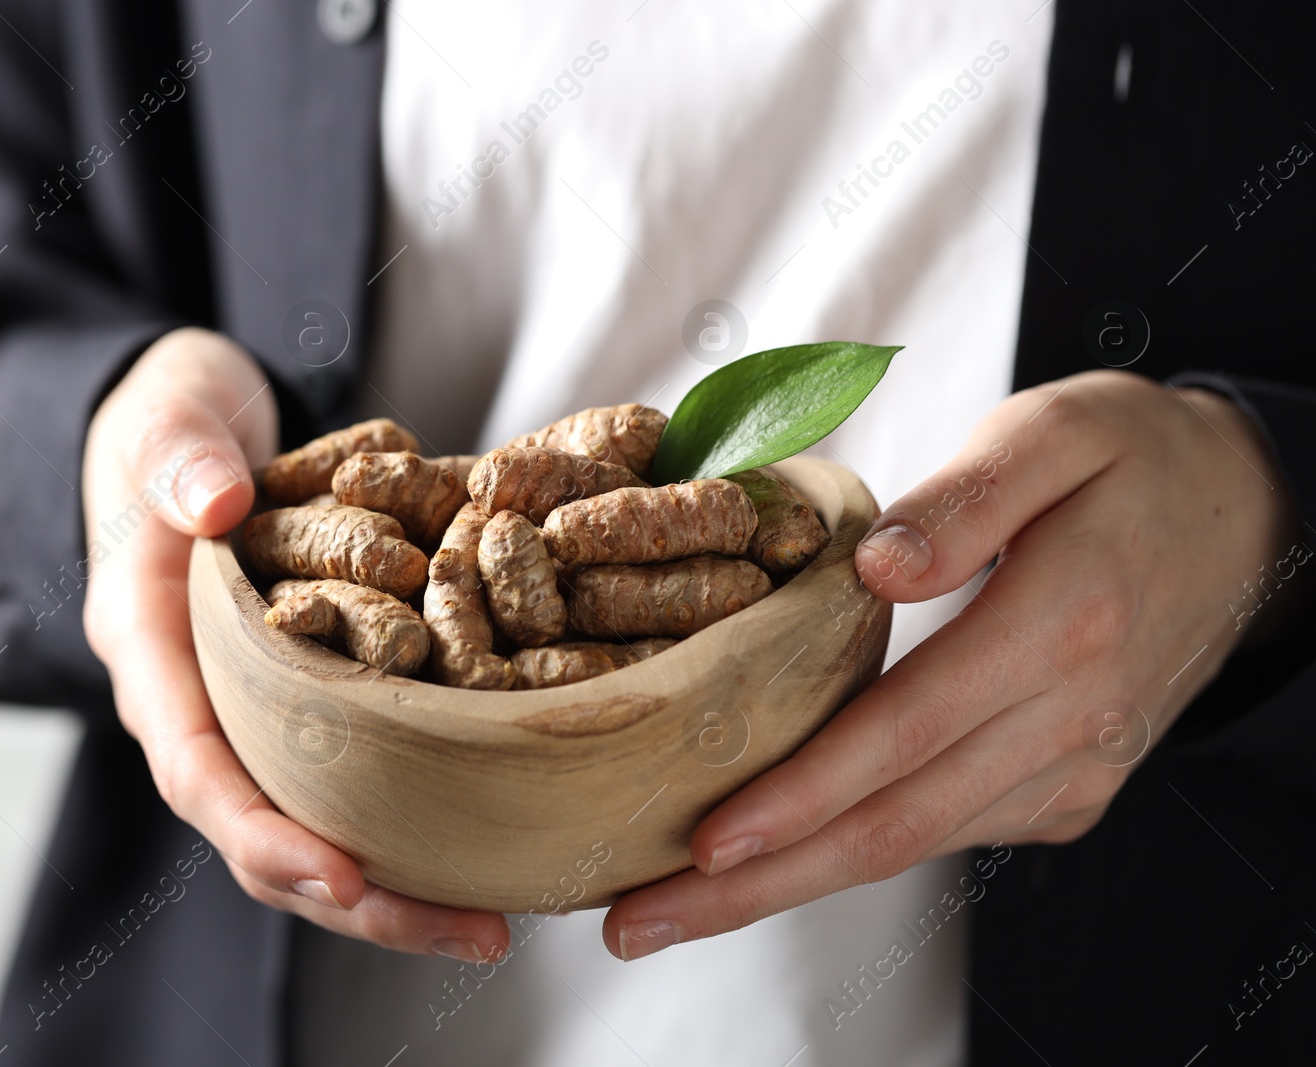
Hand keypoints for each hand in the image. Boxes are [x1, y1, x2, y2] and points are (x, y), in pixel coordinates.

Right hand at [82, 327, 509, 962]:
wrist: (193, 433)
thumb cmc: (173, 426)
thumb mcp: (168, 418)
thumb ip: (177, 455)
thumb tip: (213, 505)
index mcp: (154, 652)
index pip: (198, 767)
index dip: (263, 832)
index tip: (343, 875)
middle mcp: (205, 704)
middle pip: (266, 831)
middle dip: (359, 898)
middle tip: (468, 933)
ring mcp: (260, 711)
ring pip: (318, 823)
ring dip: (401, 883)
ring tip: (495, 923)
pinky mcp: (314, 702)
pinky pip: (361, 777)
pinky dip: (418, 817)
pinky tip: (493, 846)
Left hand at [602, 370, 1297, 960]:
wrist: (1248, 517)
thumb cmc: (1131, 458)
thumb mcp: (1055, 431)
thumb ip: (966, 497)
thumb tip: (873, 568)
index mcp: (1060, 624)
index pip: (905, 733)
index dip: (802, 795)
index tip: (709, 840)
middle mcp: (1071, 720)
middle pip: (895, 827)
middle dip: (763, 884)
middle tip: (644, 922)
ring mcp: (1073, 767)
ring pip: (916, 844)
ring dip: (795, 881)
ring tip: (681, 903)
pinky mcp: (1067, 789)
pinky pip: (949, 829)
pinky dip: (856, 849)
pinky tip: (779, 854)